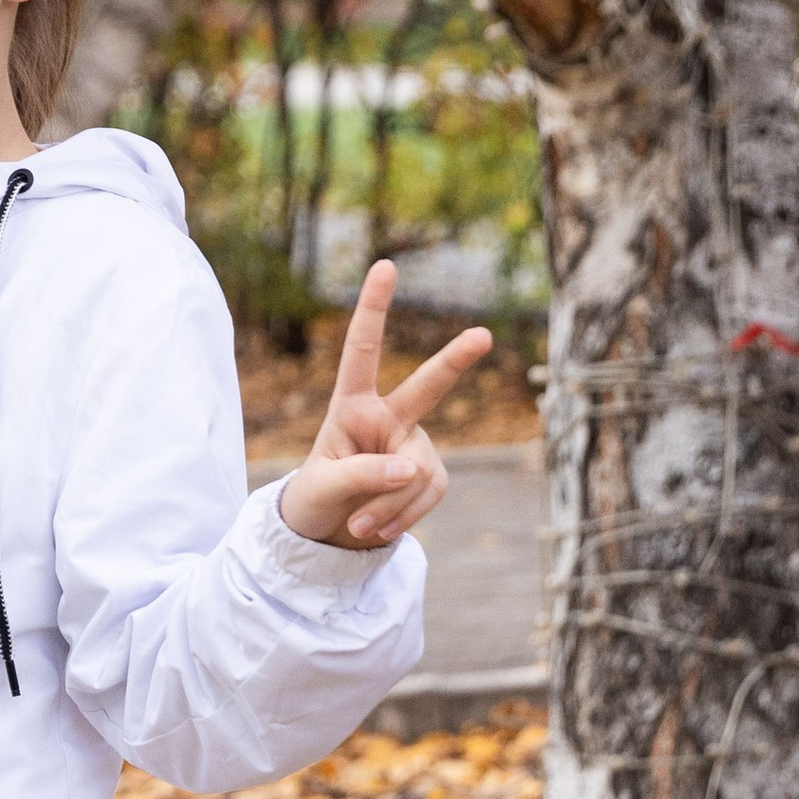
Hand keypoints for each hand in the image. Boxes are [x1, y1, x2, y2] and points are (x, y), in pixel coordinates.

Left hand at [277, 261, 491, 548]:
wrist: (329, 532)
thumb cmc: (316, 498)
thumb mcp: (322, 487)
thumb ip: (361, 475)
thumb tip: (410, 470)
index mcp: (352, 406)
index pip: (362, 352)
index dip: (374, 309)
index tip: (385, 266)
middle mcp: (389, 418)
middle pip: (427, 387)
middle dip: (454, 361)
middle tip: (482, 335)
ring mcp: (414, 445)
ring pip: (418, 474)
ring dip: (389, 506)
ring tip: (358, 524)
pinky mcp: (429, 474)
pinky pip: (426, 495)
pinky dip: (401, 518)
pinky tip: (376, 528)